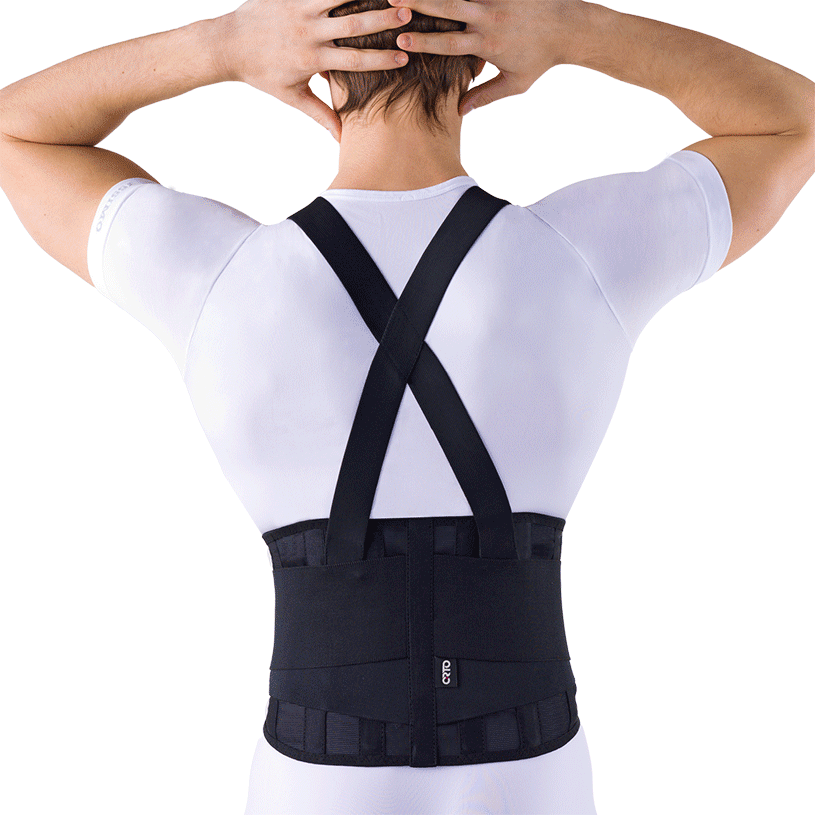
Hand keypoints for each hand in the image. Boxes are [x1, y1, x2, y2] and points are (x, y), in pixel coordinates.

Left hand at [213, 0, 412, 141]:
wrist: (229, 45)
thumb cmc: (263, 74)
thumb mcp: (293, 97)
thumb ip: (321, 114)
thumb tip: (343, 138)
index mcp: (312, 59)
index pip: (354, 60)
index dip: (381, 60)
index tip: (405, 59)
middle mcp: (308, 32)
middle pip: (353, 25)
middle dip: (382, 21)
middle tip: (409, 14)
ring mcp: (299, 9)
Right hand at [386, 0, 586, 114]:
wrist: (569, 28)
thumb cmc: (540, 59)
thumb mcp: (514, 84)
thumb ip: (485, 96)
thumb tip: (459, 112)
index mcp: (488, 44)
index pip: (449, 44)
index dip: (424, 42)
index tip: (401, 40)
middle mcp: (489, 18)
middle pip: (448, 9)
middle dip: (420, 3)